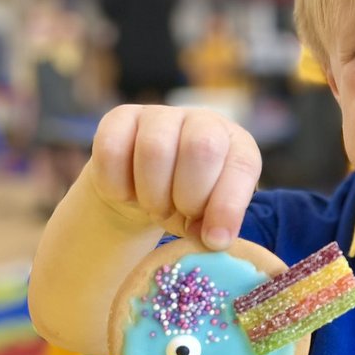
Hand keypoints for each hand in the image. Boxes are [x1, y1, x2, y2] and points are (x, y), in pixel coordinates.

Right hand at [88, 104, 260, 248]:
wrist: (142, 191)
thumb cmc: (185, 205)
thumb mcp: (207, 220)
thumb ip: (215, 227)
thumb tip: (213, 239)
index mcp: (237, 145)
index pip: (242, 166)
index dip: (228, 206)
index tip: (214, 239)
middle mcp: (204, 122)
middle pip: (200, 148)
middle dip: (188, 196)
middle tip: (180, 214)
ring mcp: (160, 115)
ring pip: (154, 149)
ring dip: (153, 195)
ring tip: (156, 207)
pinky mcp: (120, 117)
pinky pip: (112, 148)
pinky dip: (118, 185)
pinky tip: (127, 193)